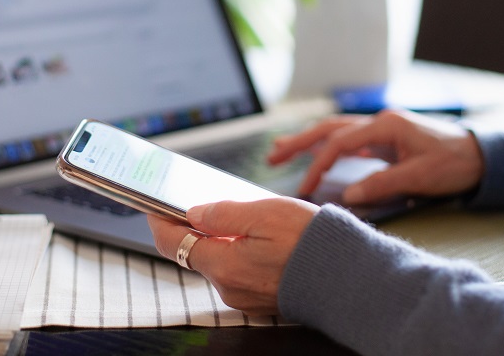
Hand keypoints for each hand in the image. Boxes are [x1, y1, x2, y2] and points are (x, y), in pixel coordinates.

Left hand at [147, 198, 318, 315]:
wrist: (350, 278)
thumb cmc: (312, 244)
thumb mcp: (265, 213)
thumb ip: (223, 214)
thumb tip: (194, 213)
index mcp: (223, 265)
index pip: (174, 244)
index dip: (160, 222)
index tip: (153, 206)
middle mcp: (228, 287)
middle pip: (196, 253)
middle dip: (195, 228)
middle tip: (201, 203)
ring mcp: (244, 297)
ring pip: (219, 262)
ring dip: (222, 241)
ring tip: (242, 218)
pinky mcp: (261, 300)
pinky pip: (239, 272)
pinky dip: (240, 254)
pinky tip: (259, 239)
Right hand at [268, 109, 484, 203]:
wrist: (481, 156)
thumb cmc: (454, 163)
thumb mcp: (419, 177)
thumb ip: (382, 184)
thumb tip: (348, 196)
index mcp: (386, 125)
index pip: (339, 143)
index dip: (318, 165)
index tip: (304, 187)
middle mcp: (380, 122)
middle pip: (329, 129)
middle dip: (299, 142)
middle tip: (272, 156)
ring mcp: (382, 129)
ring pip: (336, 132)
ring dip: (308, 142)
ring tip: (281, 151)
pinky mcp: (386, 139)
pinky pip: (349, 141)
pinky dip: (328, 148)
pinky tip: (316, 157)